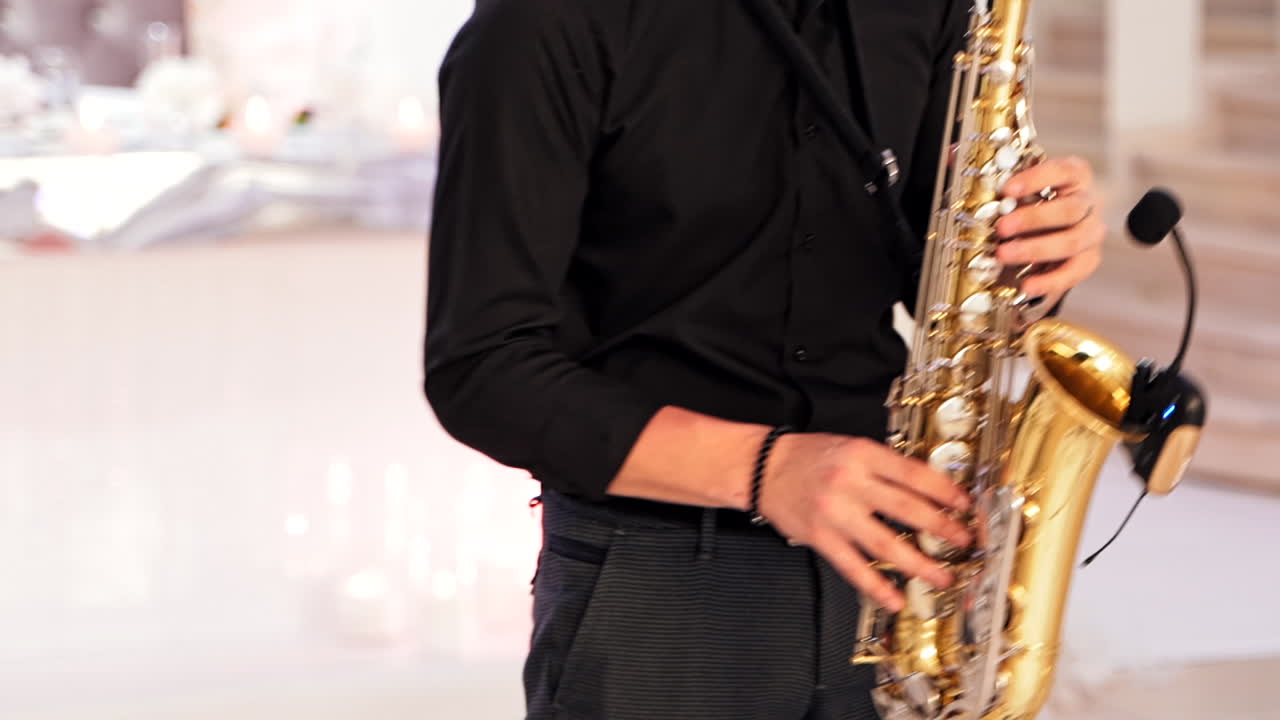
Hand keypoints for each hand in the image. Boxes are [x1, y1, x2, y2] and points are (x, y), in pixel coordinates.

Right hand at [759, 434, 972, 611]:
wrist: (762, 467)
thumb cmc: (808, 457)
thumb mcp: (851, 447)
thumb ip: (884, 467)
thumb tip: (927, 491)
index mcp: (862, 455)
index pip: (914, 474)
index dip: (945, 492)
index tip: (965, 506)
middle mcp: (850, 483)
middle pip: (907, 509)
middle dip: (942, 528)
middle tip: (964, 541)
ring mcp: (835, 513)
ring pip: (885, 543)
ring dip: (918, 563)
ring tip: (940, 575)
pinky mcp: (820, 537)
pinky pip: (853, 566)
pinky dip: (876, 586)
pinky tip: (894, 598)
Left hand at [995, 155, 1105, 302]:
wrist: (1047, 228)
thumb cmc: (1030, 199)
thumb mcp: (1012, 181)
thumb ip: (984, 167)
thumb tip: (950, 156)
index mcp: (1073, 175)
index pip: (1063, 171)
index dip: (1036, 178)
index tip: (1006, 189)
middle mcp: (1087, 202)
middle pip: (1069, 209)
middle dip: (1033, 219)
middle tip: (1001, 228)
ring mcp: (1090, 232)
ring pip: (1073, 241)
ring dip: (1036, 249)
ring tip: (1003, 254)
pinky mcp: (1087, 259)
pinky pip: (1076, 271)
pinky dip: (1051, 280)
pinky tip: (1027, 285)